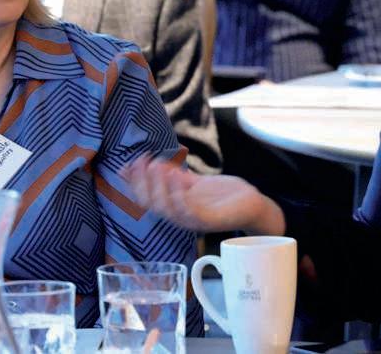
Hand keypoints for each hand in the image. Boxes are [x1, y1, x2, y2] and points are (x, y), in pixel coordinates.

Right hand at [123, 156, 285, 234]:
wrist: (250, 205)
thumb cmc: (220, 196)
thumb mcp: (192, 183)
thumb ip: (172, 175)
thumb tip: (148, 162)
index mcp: (173, 208)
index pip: (145, 198)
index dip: (134, 182)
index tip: (130, 163)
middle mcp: (179, 217)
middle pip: (151, 204)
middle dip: (143, 182)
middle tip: (143, 161)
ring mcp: (193, 220)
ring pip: (167, 209)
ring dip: (159, 186)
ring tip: (157, 165)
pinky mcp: (209, 220)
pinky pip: (189, 211)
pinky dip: (180, 195)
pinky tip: (177, 177)